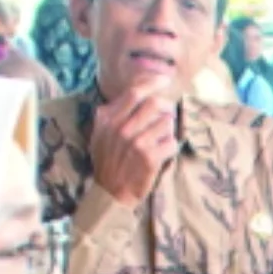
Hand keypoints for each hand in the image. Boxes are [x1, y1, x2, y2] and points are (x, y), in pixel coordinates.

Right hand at [89, 83, 176, 208]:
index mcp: (108, 119)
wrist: (111, 193)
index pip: (135, 92)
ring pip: (167, 122)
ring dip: (169, 130)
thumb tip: (135, 92)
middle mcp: (122, 128)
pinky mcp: (150, 158)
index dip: (153, 82)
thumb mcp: (101, 134)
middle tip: (168, 114)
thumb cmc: (108, 161)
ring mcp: (136, 143)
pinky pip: (172, 142)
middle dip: (166, 107)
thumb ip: (112, 113)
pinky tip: (163, 153)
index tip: (164, 80)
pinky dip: (171, 147)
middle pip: (155, 103)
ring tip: (161, 139)